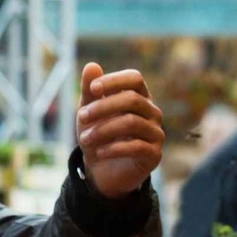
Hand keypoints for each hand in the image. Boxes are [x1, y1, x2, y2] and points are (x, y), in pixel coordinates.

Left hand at [76, 63, 164, 198]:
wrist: (102, 170)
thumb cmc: (98, 135)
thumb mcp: (89, 112)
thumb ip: (89, 91)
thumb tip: (91, 66)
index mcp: (139, 97)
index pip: (134, 78)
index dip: (114, 80)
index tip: (92, 89)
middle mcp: (152, 112)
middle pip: (132, 99)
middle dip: (102, 107)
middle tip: (80, 117)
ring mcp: (156, 133)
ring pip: (131, 123)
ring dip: (102, 130)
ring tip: (84, 139)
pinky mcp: (154, 155)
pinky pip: (136, 147)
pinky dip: (112, 149)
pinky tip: (98, 152)